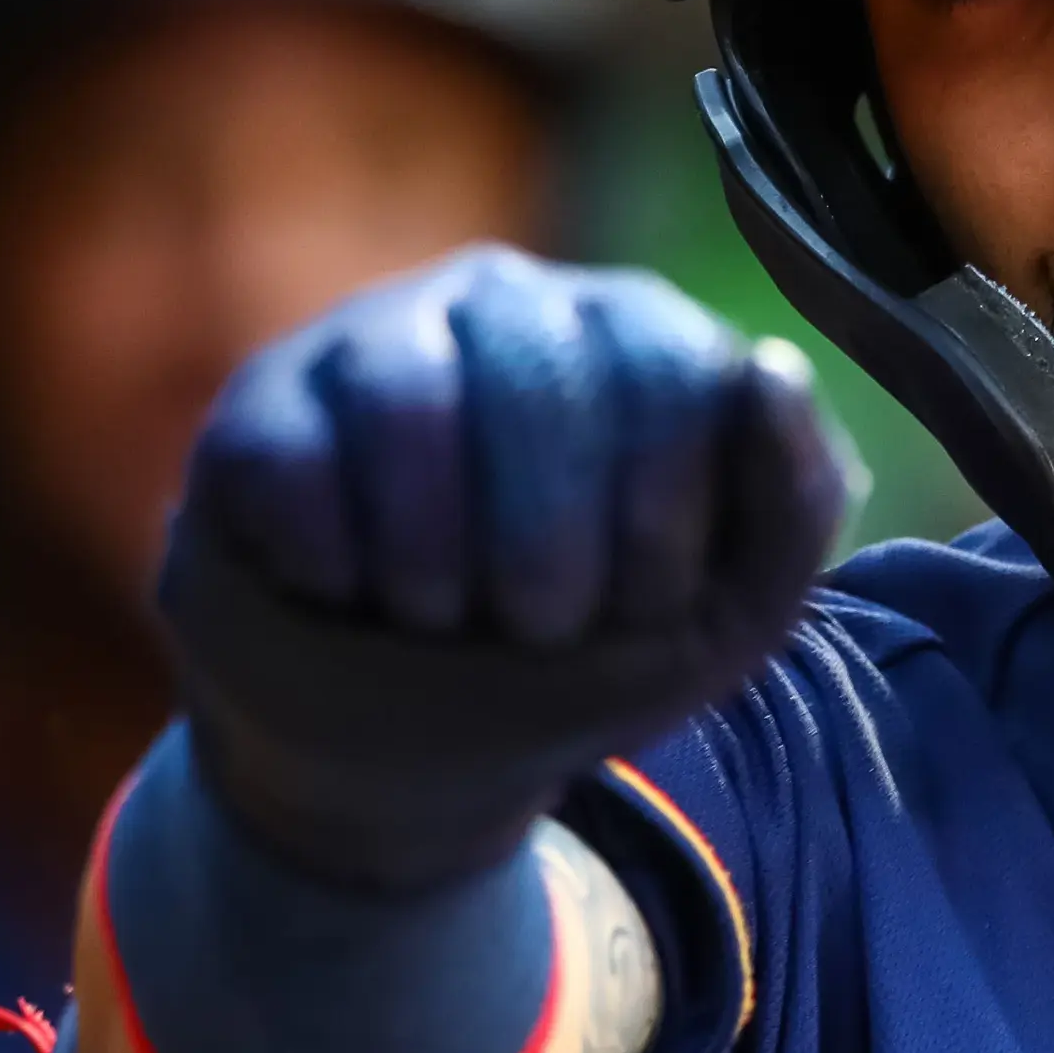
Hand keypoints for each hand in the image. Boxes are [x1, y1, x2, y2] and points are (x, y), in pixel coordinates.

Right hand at [160, 246, 846, 889]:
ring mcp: (375, 340)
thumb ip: (790, 500)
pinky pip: (294, 465)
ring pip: (408, 404)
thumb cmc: (588, 657)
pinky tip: (347, 596)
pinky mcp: (262, 408)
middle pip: (542, 376)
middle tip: (542, 627)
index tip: (646, 605)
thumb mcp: (723, 614)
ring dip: (436, 566)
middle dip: (550, 552)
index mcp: (637, 334)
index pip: (675, 367)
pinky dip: (332, 571)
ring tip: (439, 619)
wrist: (412, 751)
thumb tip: (771, 369)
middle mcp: (509, 302)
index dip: (660, 517)